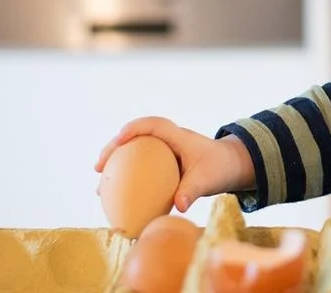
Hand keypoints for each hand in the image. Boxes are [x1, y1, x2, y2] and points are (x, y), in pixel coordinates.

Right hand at [95, 117, 254, 211]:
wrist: (231, 167)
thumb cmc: (220, 168)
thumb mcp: (208, 180)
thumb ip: (192, 190)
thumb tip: (178, 206)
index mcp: (178, 137)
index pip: (153, 125)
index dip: (134, 129)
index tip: (119, 140)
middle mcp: (167, 141)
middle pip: (135, 137)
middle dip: (114, 148)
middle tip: (99, 167)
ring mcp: (163, 152)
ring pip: (133, 153)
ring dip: (115, 165)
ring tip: (100, 188)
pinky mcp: (161, 164)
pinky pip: (139, 167)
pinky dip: (126, 179)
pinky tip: (115, 198)